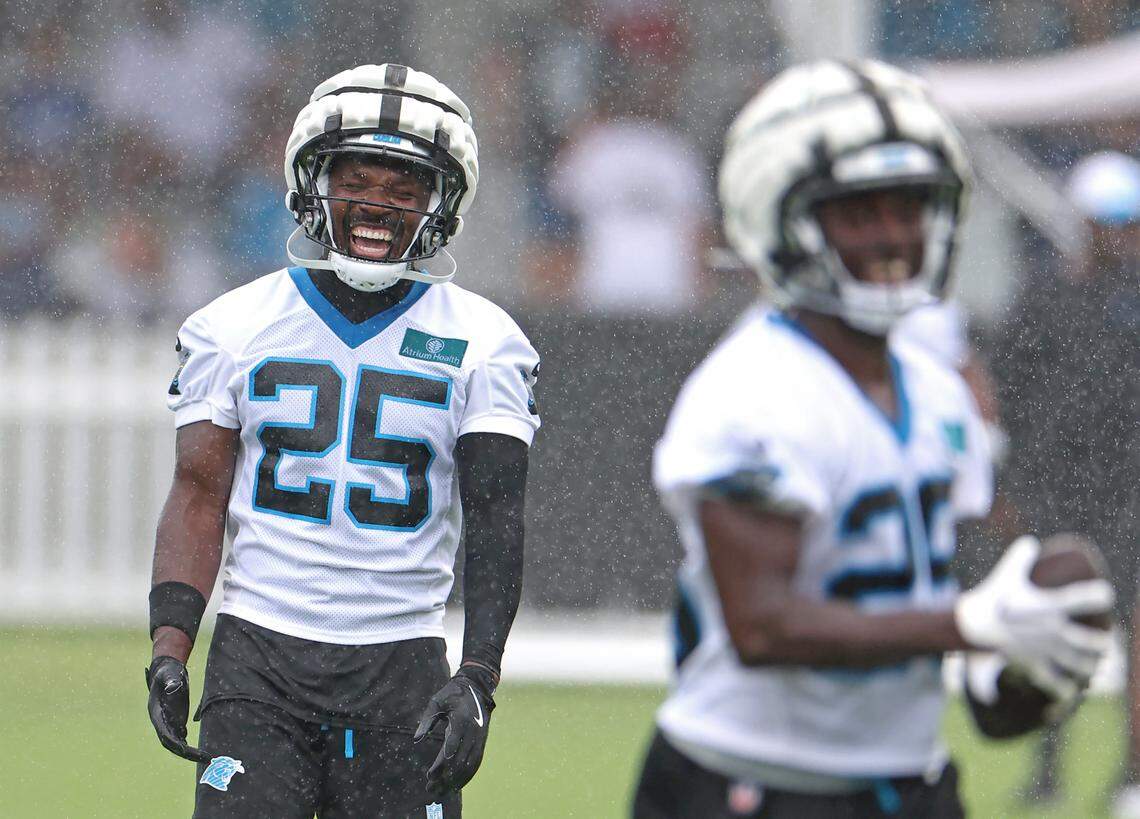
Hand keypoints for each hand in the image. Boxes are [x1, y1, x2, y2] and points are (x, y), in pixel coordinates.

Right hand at [145, 655, 212, 763]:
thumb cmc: (167, 672)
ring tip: (208, 758)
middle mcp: (161, 722)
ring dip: (190, 752)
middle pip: (172, 743)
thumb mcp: (168, 674)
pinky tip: (202, 753)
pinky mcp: (176, 721)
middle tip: (205, 758)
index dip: (174, 742)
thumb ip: (170, 680)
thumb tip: (173, 687)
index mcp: (156, 713)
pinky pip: (181, 737)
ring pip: (177, 743)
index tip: (186, 749)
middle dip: (187, 752)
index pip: (164, 733)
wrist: (167, 673)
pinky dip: (190, 745)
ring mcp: (168, 723)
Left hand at [413, 666, 495, 796]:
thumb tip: (416, 739)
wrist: (476, 687)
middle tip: (431, 787)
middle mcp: (473, 731)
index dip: (441, 763)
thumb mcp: (437, 702)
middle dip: (446, 777)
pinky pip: (476, 762)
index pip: (451, 747)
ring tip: (442, 791)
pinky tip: (457, 784)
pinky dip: (468, 775)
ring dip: (456, 780)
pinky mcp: (482, 741)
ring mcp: (479, 737)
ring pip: (470, 764)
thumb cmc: (453, 693)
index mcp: (461, 720)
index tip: (430, 775)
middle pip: (460, 760)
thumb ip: (427, 720)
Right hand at [955, 536, 1113, 678]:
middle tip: (1105, 640)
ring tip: (1096, 664)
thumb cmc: (992, 595)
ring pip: (1076, 662)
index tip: (1106, 594)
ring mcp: (1043, 648)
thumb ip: (1020, 555)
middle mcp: (1051, 630)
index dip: (1098, 596)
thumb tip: (1031, 541)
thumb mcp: (1006, 573)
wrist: (973, 623)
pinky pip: (1051, 679)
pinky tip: (1070, 691)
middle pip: (1088, 641)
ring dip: (1089, 665)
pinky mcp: (1032, 661)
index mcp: (1049, 606)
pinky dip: (1062, 688)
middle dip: (1101, 642)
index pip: (1081, 600)